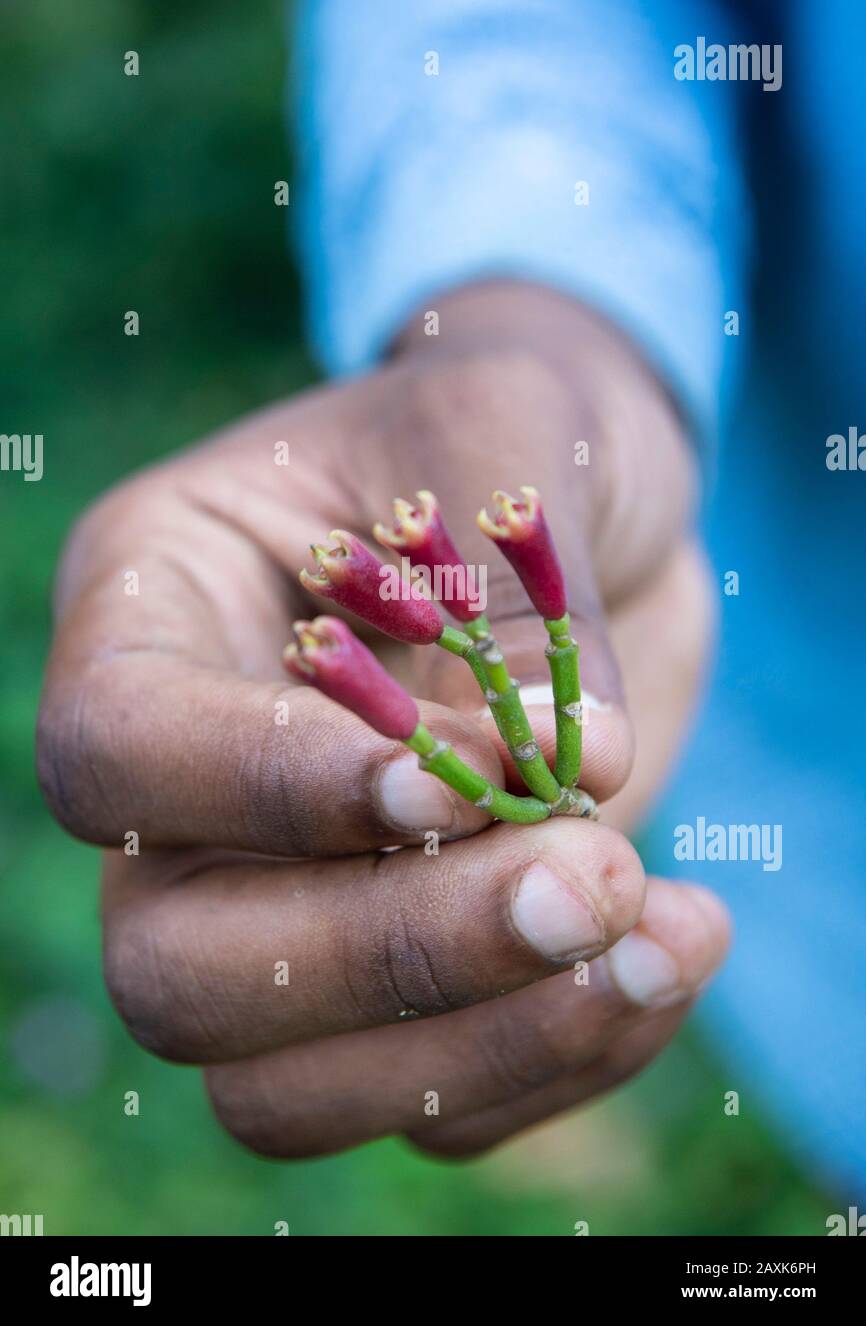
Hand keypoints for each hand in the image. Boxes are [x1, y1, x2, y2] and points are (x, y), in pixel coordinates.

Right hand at [38, 281, 728, 1156]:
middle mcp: (185, 791)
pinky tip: (671, 953)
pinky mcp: (392, 981)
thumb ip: (521, 597)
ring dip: (490, 1039)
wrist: (579, 504)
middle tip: (594, 878)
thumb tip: (580, 774)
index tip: (460, 784)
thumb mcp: (509, 431)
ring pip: (282, 1083)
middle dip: (393, 951)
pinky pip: (426, 1103)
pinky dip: (557, 1058)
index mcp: (153, 610)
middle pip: (181, 966)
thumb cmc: (510, 424)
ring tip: (666, 931)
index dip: (267, 795)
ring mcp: (275, 903)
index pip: (118, 753)